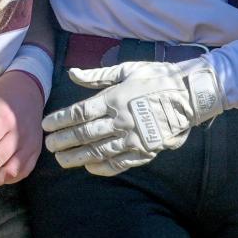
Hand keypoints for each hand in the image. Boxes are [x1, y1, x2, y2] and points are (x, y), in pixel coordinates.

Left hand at [42, 60, 223, 175]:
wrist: (191, 94)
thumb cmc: (157, 77)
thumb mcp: (126, 70)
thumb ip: (97, 76)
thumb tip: (72, 74)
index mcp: (115, 99)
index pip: (80, 113)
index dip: (61, 120)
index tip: (47, 125)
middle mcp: (121, 120)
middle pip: (85, 134)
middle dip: (64, 140)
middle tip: (49, 146)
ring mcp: (134, 138)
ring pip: (99, 151)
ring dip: (78, 157)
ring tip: (62, 160)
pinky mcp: (146, 150)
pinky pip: (120, 163)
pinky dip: (103, 167)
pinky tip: (90, 168)